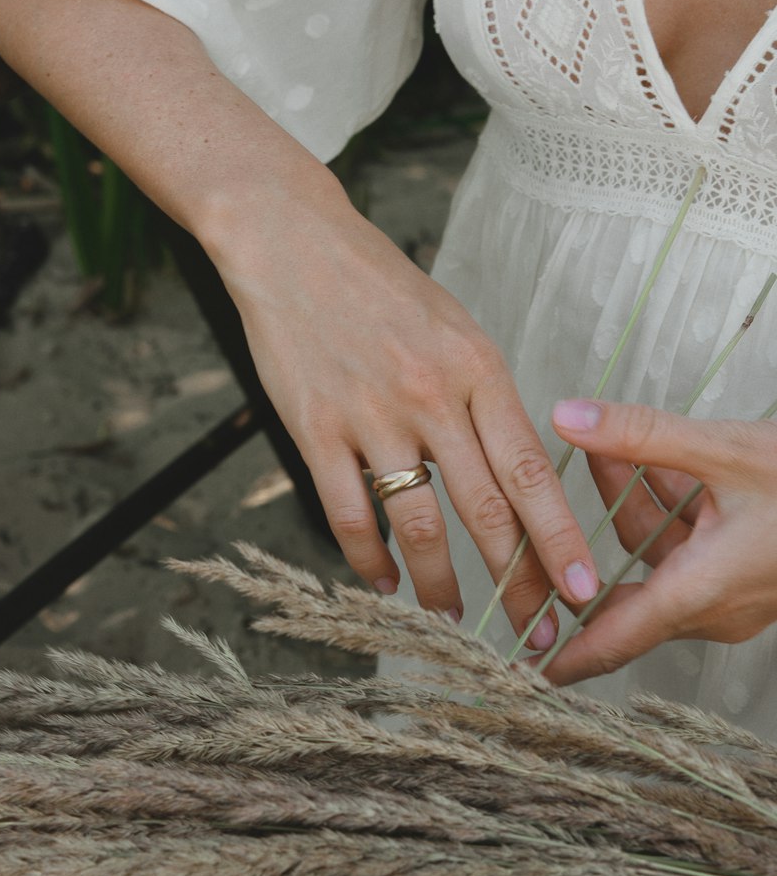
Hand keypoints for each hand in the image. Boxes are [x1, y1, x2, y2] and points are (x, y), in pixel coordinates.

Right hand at [213, 186, 596, 643]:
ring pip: (418, 523)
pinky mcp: (315, 428)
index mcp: (475, 366)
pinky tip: (381, 581)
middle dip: (516, 580)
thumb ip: (482, 395)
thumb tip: (511, 471)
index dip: (559, 537)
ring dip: (439, 583)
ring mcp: (370, 414)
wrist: (292, 244)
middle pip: (485, 508)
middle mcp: (430, 395)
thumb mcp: (452, 326)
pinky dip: (368, 559)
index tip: (583, 589)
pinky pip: (349, 513)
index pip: (530, 469)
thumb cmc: (379, 286)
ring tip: (452, 617)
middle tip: (533, 631)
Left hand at [541, 398, 776, 683]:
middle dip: (588, 536)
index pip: (614, 641)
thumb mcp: (723, 450)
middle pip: (626, 584)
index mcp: (702, 591)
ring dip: (630, 505)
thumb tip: (566, 417)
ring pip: (655, 557)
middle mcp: (714, 606)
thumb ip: (640, 435)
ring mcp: (732, 594)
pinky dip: (665, 509)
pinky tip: (656, 461)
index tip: (520, 672)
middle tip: (543, 501)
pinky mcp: (745, 574)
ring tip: (610, 448)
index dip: (565, 657)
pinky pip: (685, 550)